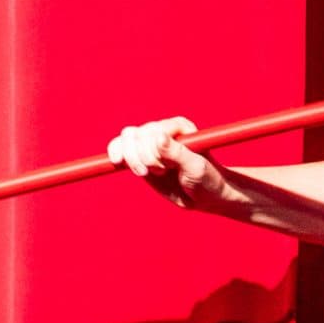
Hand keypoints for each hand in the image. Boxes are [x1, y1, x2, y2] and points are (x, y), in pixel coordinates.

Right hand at [105, 115, 229, 212]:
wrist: (206, 196)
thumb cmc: (207, 180)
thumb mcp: (195, 168)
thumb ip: (177, 152)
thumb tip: (158, 136)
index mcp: (179, 126)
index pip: (152, 132)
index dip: (152, 152)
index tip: (165, 169)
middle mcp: (163, 130)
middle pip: (136, 135)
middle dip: (142, 158)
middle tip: (160, 173)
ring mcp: (150, 142)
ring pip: (126, 139)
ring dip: (132, 159)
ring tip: (146, 173)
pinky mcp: (141, 156)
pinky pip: (120, 147)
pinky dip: (116, 155)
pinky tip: (117, 162)